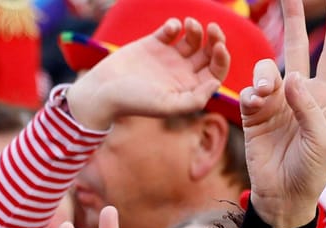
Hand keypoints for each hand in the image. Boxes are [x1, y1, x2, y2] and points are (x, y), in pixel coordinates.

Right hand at [63, 17, 231, 128]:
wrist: (103, 90)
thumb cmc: (134, 102)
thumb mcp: (167, 105)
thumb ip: (194, 99)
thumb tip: (216, 84)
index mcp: (188, 89)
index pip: (215, 73)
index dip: (222, 59)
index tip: (219, 46)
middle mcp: (181, 73)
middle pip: (208, 54)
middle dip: (215, 39)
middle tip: (213, 28)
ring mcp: (168, 58)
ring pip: (193, 40)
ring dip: (197, 30)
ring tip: (189, 24)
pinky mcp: (153, 44)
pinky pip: (171, 31)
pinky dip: (175, 25)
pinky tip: (170, 28)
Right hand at [242, 0, 325, 227]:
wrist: (284, 197)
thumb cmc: (312, 170)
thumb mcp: (322, 139)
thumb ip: (309, 107)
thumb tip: (291, 76)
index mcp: (325, 95)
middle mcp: (299, 92)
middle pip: (297, 46)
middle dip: (293, 18)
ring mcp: (275, 102)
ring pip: (267, 70)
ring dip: (265, 77)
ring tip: (266, 96)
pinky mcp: (253, 115)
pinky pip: (249, 92)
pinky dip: (251, 95)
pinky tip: (256, 104)